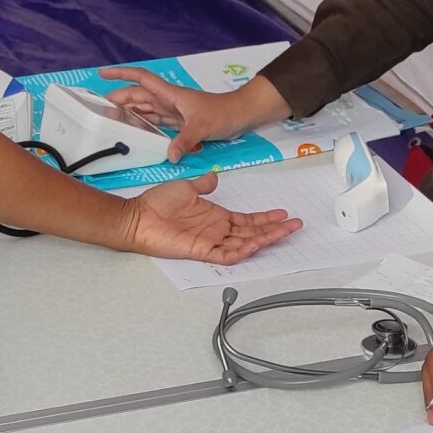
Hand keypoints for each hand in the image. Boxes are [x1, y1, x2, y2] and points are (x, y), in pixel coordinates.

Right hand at [101, 69, 284, 156]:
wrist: (241, 114)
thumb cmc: (223, 113)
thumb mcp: (203, 127)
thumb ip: (185, 141)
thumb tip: (170, 155)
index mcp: (171, 95)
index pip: (141, 79)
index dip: (121, 74)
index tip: (103, 73)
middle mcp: (168, 100)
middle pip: (138, 95)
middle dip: (119, 98)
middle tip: (100, 108)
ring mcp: (173, 110)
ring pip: (145, 108)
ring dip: (129, 111)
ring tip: (111, 119)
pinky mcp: (179, 121)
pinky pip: (155, 120)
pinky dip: (143, 123)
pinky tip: (135, 130)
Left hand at [123, 174, 299, 262]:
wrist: (137, 217)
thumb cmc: (157, 203)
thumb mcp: (186, 187)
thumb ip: (203, 184)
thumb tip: (214, 177)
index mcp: (216, 216)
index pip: (247, 220)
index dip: (266, 218)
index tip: (283, 214)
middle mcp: (217, 230)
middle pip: (253, 232)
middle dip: (275, 229)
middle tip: (295, 225)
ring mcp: (210, 241)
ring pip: (245, 243)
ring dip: (266, 238)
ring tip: (285, 232)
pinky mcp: (201, 251)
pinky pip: (226, 254)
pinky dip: (242, 250)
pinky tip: (257, 243)